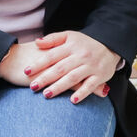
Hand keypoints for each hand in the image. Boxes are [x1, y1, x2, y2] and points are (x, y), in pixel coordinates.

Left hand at [5, 32, 119, 101]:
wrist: (111, 45)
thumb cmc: (85, 43)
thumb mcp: (70, 36)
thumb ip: (53, 39)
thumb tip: (36, 42)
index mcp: (71, 46)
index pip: (52, 55)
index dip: (38, 63)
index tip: (26, 71)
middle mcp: (81, 56)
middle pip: (61, 68)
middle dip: (46, 78)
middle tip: (32, 87)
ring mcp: (91, 66)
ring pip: (73, 77)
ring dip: (60, 87)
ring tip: (47, 94)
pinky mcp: (101, 75)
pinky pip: (91, 85)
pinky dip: (82, 93)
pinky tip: (73, 100)